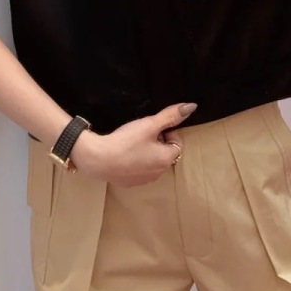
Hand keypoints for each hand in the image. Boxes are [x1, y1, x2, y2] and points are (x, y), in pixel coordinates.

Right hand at [70, 103, 195, 185]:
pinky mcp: (130, 183)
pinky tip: (123, 154)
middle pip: (164, 154)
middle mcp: (159, 173)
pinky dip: (135, 162)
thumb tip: (191, 107)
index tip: (152, 128)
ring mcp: (144, 181)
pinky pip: (138, 170)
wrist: (99, 159)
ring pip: (151, 162)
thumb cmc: (127, 141)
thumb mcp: (149, 124)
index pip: (176, 143)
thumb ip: (170, 116)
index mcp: (166, 159)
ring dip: (146, 153)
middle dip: (157, 143)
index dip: (166, 132)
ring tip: (131, 143)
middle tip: (141, 134)